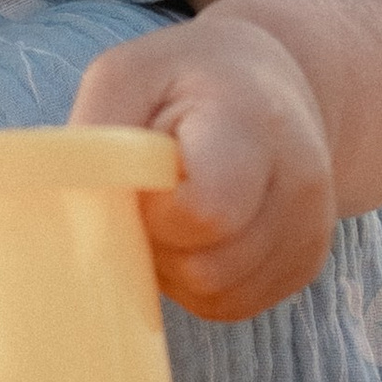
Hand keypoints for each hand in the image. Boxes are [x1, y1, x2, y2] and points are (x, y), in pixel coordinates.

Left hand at [71, 2, 335, 320]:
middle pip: (208, 268)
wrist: (272, 86)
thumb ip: (97, 140)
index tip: (143, 178)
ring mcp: (312, 231)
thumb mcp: (125, 75)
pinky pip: (234, 306)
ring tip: (173, 209)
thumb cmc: (183, 80)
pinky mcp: (305, 265)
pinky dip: (200, 282)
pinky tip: (197, 234)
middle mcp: (301, 182)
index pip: (206, 210)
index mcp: (253, 123)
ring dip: (176, 267)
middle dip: (159, 244)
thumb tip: (69, 212)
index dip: (155, 212)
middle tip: (151, 194)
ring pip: (219, 296)